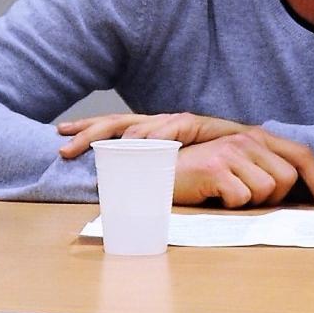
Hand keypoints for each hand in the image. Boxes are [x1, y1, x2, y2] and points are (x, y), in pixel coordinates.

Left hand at [58, 111, 244, 157]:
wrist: (253, 146)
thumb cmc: (212, 159)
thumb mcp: (174, 166)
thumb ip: (152, 174)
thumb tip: (123, 190)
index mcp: (150, 132)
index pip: (113, 126)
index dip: (86, 129)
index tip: (60, 134)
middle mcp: (159, 122)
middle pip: (117, 122)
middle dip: (89, 131)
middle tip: (65, 147)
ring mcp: (176, 122)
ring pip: (139, 124)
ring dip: (116, 136)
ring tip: (95, 150)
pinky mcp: (196, 123)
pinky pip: (172, 128)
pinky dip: (155, 135)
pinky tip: (140, 144)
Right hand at [173, 129, 313, 208]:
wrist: (159, 171)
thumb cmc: (200, 175)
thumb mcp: (236, 165)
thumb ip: (263, 168)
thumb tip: (296, 194)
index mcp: (256, 137)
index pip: (300, 154)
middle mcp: (246, 139)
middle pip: (286, 178)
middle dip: (273, 197)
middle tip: (246, 197)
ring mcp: (231, 152)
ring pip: (266, 190)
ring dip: (249, 202)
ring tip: (226, 194)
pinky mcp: (215, 168)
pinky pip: (241, 199)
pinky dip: (229, 206)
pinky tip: (213, 196)